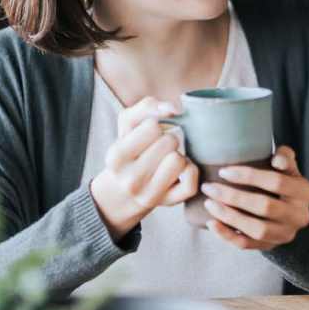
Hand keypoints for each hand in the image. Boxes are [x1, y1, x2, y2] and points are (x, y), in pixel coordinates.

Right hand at [90, 97, 197, 241]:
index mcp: (116, 156)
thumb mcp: (128, 124)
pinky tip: (181, 170)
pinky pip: (191, 182)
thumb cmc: (131, 149)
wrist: (124, 191)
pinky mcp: (169, 203)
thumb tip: (172, 109)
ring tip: (169, 158)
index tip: (151, 134)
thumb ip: (147, 106)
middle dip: (169, 139)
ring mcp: (149, 195)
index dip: (156, 125)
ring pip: (179, 161)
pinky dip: (191, 170)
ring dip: (179, 155)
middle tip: (161, 147)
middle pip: (169, 142)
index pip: (152, 127)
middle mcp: (130, 179)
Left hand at [201, 145, 308, 249]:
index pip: (277, 182)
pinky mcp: (271, 246)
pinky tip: (212, 223)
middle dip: (233, 196)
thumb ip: (285, 157)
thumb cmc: (285, 183)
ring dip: (229, 216)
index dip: (250, 176)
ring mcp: (285, 234)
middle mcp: (299, 215)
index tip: (224, 171)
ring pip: (256, 229)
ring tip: (209, 204)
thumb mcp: (289, 168)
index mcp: (305, 192)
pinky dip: (227, 235)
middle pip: (265, 206)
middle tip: (209, 187)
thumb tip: (276, 159)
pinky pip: (247, 244)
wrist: (291, 213)